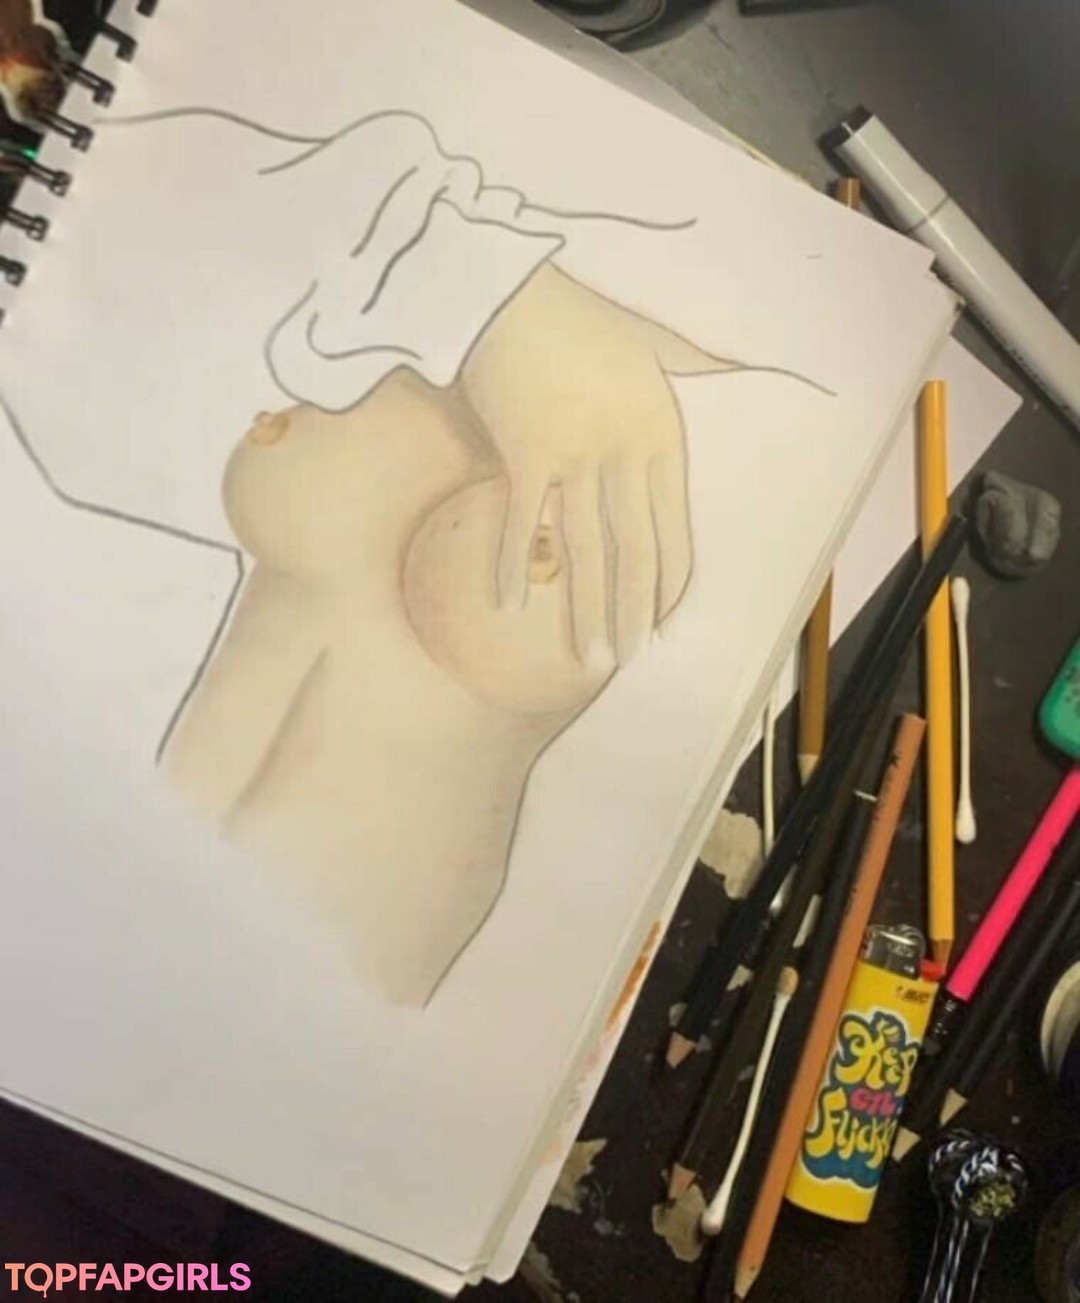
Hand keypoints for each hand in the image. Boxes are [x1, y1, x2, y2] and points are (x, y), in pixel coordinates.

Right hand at [460, 264, 734, 665]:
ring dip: (584, 610)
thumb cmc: (584, 318)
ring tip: (586, 658)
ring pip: (582, 551)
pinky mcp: (524, 455)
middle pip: (632, 552)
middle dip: (631, 614)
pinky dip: (510, 567)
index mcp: (660, 436)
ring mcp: (574, 458)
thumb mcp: (659, 341)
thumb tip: (764, 365)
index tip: (661, 624)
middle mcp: (624, 455)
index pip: (675, 531)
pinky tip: (508, 606)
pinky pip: (519, 525)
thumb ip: (708, 364)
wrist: (512, 290)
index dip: (669, 587)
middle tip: (624, 662)